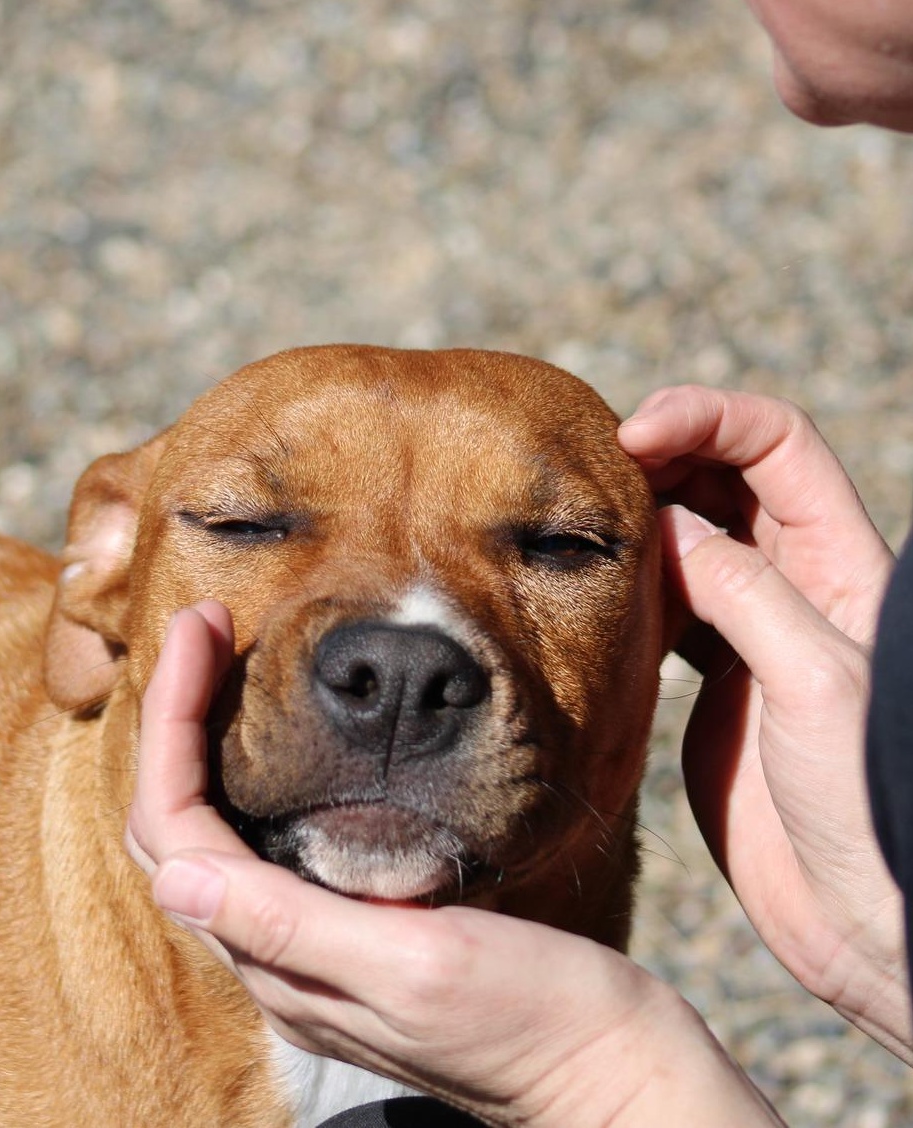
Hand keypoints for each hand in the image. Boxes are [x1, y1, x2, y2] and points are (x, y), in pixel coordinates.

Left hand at [126, 602, 783, 1127]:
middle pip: (179, 828)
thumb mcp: (419, 963)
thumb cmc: (535, 1019)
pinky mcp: (354, 932)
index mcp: (285, 966)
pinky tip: (284, 736)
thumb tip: (175, 882)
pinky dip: (251, 775)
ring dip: (203, 743)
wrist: (610, 1070)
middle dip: (173, 720)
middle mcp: (281, 961)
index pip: (178, 831)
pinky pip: (264, 844)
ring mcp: (313, 949)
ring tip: (225, 663)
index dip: (171, 723)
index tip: (203, 627)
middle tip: (206, 628)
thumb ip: (293, 928)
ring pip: (214, 834)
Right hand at [618, 385, 910, 1059]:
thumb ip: (744, 594)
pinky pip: (667, 609)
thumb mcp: (814, 678)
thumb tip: (666, 529)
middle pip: (728, 482)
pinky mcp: (713, 684)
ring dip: (642, 516)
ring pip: (692, 541)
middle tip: (591, 471)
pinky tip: (592, 589)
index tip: (636, 434)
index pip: (779, 448)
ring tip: (581, 518)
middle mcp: (796, 587)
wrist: (860, 916)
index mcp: (841, 567)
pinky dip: (629, 584)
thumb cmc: (868, 800)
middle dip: (665, 456)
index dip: (711, 421)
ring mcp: (751, 634)